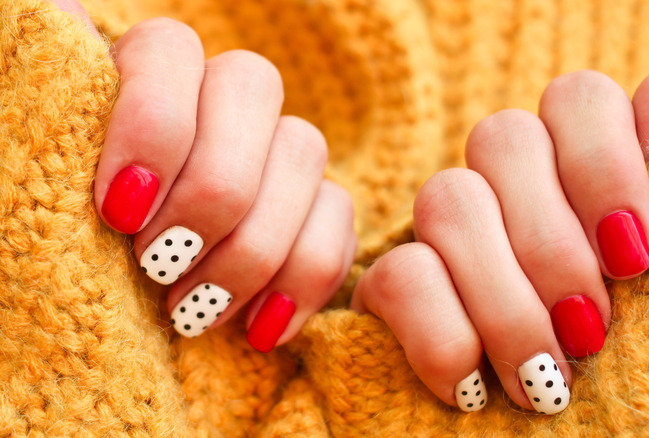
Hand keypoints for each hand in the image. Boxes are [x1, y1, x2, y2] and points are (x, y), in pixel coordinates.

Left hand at [53, 0, 356, 350]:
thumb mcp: (38, 182)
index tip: (119, 212)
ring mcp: (273, 149)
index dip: (154, 125)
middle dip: (211, 191)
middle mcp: (216, 97)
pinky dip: (304, 277)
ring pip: (304, 151)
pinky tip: (260, 328)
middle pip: (253, 87)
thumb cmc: (53, 247)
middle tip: (158, 267)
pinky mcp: (315, 207)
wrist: (107, 310)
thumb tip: (61, 14)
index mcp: (143, 76)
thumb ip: (45, 111)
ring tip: (195, 312)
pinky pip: (339, 219)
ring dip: (253, 246)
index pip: (169, 49)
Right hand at [352, 69, 648, 413]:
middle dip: (552, 245)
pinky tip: (475, 392)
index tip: (634, 258)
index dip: (604, 163)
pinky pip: (398, 275)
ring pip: (445, 198)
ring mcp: (445, 236)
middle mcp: (510, 190)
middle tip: (589, 332)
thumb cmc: (647, 385)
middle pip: (500, 137)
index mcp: (581, 178)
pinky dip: (446, 341)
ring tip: (544, 380)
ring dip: (505, 300)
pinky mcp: (394, 288)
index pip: (577, 99)